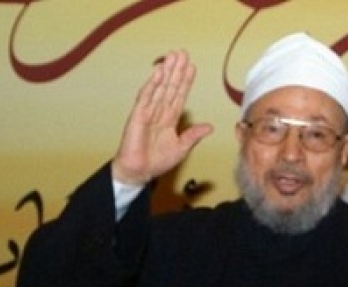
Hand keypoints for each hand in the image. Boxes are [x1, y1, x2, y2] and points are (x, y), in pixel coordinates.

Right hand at [112, 50, 213, 184]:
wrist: (139, 172)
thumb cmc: (156, 162)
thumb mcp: (181, 148)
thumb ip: (193, 136)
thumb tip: (209, 127)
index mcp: (169, 119)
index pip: (179, 95)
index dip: (186, 81)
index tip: (192, 67)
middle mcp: (158, 112)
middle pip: (170, 87)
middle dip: (177, 70)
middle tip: (183, 54)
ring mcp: (148, 112)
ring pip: (159, 88)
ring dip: (166, 72)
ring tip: (172, 57)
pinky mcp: (138, 116)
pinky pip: (146, 97)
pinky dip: (152, 85)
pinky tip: (158, 73)